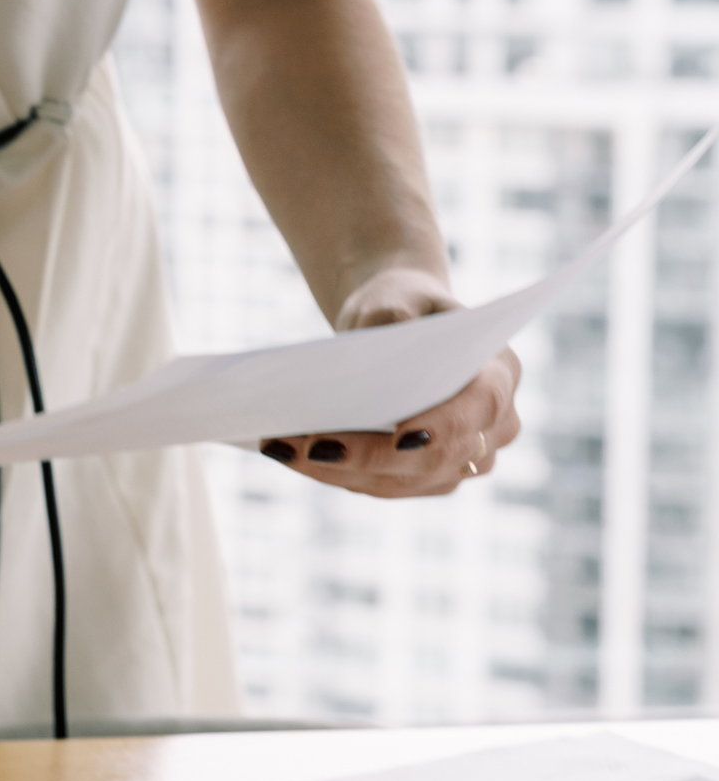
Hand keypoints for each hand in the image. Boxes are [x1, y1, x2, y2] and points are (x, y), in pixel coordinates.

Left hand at [257, 267, 521, 499]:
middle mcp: (493, 427)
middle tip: (306, 444)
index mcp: (500, 374)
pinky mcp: (428, 479)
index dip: (442, 426)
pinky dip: (334, 473)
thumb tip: (372, 344)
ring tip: (280, 447)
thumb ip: (392, 312)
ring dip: (338, 471)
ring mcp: (464, 460)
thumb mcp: (399, 294)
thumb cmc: (404, 304)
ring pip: (402, 481)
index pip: (479, 408)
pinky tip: (290, 453)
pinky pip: (383, 486)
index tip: (401, 436)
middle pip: (434, 457)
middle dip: (366, 455)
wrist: (403, 324)